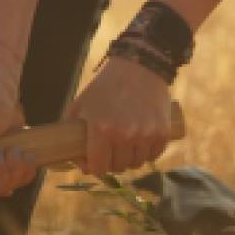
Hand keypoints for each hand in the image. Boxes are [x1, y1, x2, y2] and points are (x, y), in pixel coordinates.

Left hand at [65, 56, 180, 175]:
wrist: (138, 67)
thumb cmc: (105, 86)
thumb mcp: (81, 104)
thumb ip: (72, 131)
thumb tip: (74, 159)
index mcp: (101, 129)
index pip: (98, 168)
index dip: (94, 167)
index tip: (94, 161)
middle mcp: (124, 135)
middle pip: (118, 167)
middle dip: (111, 162)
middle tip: (110, 150)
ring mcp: (145, 135)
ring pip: (137, 163)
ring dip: (130, 158)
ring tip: (126, 143)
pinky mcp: (162, 132)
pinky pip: (154, 155)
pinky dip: (147, 152)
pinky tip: (141, 141)